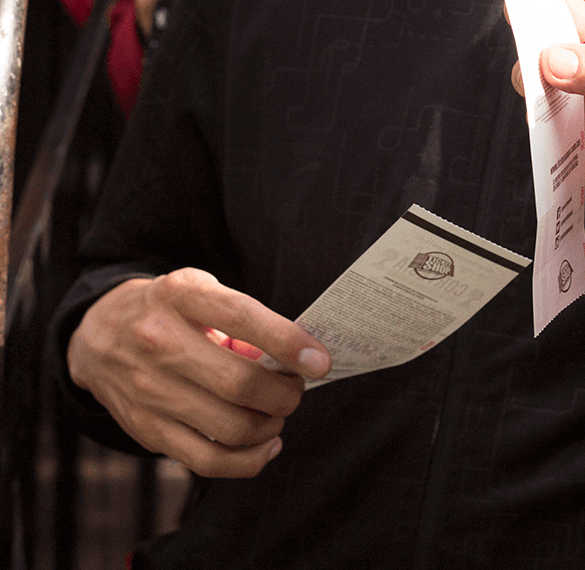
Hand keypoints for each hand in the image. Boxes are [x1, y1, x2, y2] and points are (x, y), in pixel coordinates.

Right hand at [67, 268, 331, 476]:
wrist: (98, 336)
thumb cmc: (167, 309)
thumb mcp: (198, 291)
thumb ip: (241, 317)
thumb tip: (291, 357)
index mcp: (180, 296)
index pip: (242, 318)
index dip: (287, 342)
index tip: (320, 361)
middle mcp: (160, 342)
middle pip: (240, 384)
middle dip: (285, 394)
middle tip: (296, 388)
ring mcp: (150, 390)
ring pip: (229, 427)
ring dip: (270, 426)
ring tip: (279, 411)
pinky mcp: (147, 429)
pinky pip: (207, 460)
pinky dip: (248, 460)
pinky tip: (265, 444)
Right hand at [520, 0, 584, 227]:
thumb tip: (553, 61)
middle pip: (556, 7)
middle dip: (534, 8)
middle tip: (523, 19)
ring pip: (539, 57)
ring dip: (534, 62)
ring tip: (549, 80)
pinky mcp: (580, 124)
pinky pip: (543, 108)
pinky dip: (537, 108)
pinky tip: (550, 114)